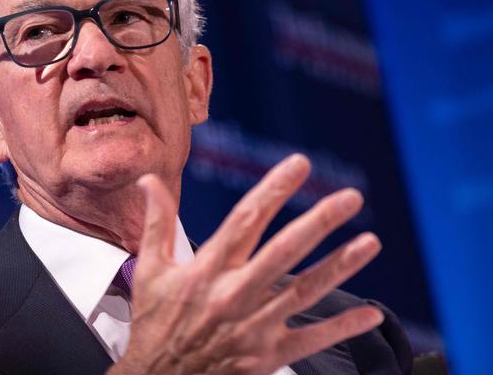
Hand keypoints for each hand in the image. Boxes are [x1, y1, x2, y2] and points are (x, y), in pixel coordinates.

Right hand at [109, 154, 383, 374]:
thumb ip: (156, 222)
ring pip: (306, 292)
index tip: (298, 166)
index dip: (274, 190)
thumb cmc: (156, 326)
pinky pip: (311, 340)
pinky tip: (370, 314)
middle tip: (350, 198)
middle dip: (319, 222)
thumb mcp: (149, 271)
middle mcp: (235, 294)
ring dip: (341, 266)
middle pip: (284, 251)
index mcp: (207, 270)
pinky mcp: (267, 356)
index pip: (246, 220)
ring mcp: (255, 326)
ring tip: (370, 242)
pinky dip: (342, 327)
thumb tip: (149, 182)